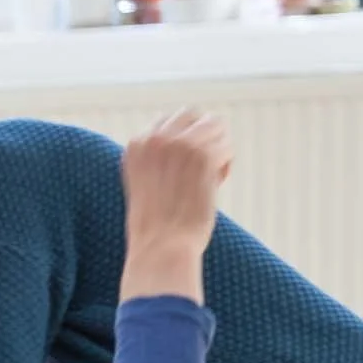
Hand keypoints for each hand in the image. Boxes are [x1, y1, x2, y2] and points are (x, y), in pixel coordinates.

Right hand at [120, 110, 232, 301]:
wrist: (161, 248)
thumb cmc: (155, 228)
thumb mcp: (145, 185)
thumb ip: (159, 160)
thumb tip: (191, 143)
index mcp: (135, 146)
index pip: (168, 121)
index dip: (183, 142)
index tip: (185, 168)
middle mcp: (154, 139)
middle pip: (192, 114)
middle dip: (204, 136)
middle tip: (204, 166)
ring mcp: (179, 145)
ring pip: (215, 126)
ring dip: (218, 149)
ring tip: (210, 177)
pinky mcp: (202, 155)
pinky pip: (226, 146)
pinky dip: (225, 165)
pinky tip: (215, 184)